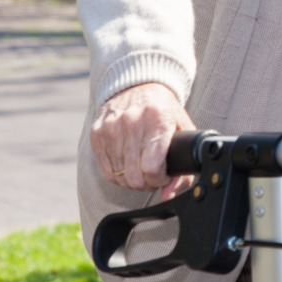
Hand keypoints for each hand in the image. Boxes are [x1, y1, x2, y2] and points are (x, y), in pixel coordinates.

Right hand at [91, 82, 195, 199]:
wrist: (139, 85)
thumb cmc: (165, 111)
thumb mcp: (183, 130)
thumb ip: (183, 166)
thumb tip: (169, 196)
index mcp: (157, 121)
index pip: (152, 167)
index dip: (159, 179)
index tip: (164, 175)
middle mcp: (132, 123)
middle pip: (134, 176)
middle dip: (146, 184)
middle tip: (153, 176)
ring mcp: (111, 128)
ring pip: (119, 177)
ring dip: (132, 181)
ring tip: (142, 171)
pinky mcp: (97, 134)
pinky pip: (106, 171)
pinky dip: (118, 176)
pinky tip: (128, 167)